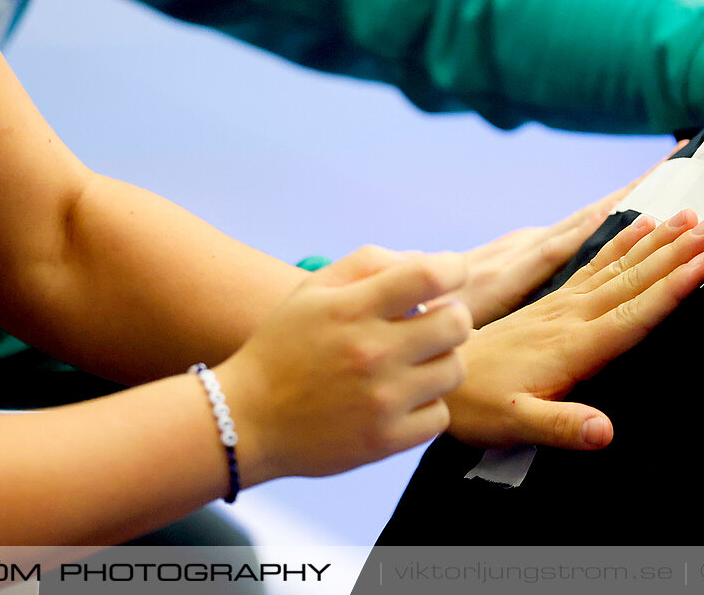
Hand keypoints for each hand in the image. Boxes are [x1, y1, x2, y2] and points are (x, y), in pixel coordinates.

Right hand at [214, 247, 472, 485]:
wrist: (246, 419)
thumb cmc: (283, 347)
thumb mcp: (313, 290)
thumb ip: (369, 263)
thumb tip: (425, 261)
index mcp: (352, 309)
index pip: (431, 276)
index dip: (451, 270)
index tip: (446, 277)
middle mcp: (371, 352)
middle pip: (457, 323)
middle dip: (450, 317)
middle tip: (428, 325)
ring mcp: (381, 400)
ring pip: (453, 370)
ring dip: (440, 362)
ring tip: (412, 363)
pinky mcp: (384, 440)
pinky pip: (440, 416)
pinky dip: (427, 406)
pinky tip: (402, 399)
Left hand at [444, 209, 703, 450]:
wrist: (437, 373)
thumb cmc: (478, 405)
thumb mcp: (518, 425)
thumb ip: (563, 426)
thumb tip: (606, 433)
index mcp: (571, 345)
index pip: (631, 313)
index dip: (670, 289)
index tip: (703, 262)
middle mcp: (570, 316)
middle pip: (631, 279)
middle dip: (674, 252)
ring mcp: (561, 304)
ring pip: (616, 266)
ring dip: (655, 241)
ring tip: (688, 216)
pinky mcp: (552, 301)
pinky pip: (594, 264)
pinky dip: (621, 242)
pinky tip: (639, 226)